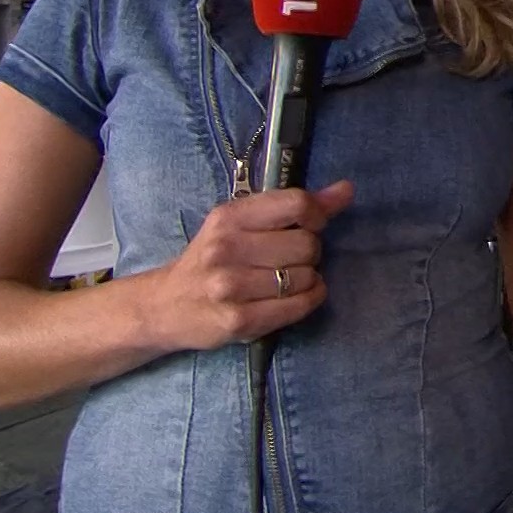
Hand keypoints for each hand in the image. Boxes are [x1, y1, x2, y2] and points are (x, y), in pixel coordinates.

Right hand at [143, 182, 353, 349]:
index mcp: (229, 217)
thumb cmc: (211, 259)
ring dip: (308, 279)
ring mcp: (230, 287)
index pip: (295, 204)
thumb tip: (346, 190)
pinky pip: (299, 306)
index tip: (312, 224)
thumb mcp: (241, 224)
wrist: (166, 306)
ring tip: (288, 280)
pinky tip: (296, 297)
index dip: (317, 214)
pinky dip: (308, 300)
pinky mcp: (239, 321)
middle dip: (310, 252)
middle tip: (293, 258)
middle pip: (306, 244)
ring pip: (306, 277)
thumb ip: (293, 206)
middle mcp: (226, 249)